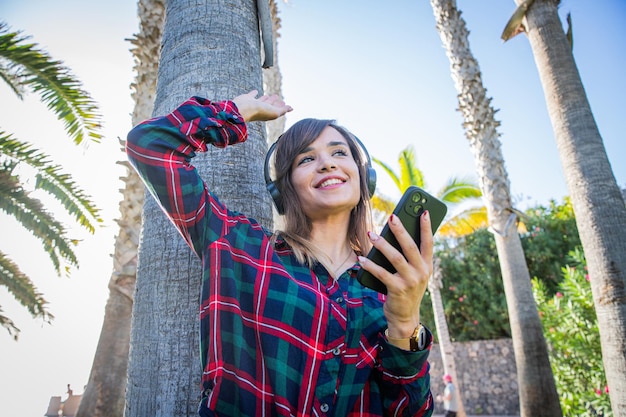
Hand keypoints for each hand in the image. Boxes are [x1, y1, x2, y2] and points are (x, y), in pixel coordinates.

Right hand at [232, 90, 291, 121]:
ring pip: (261, 101)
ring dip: (266, 98)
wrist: (243, 108)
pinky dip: (254, 93)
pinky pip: (252, 95)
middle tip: (277, 97)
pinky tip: (255, 91)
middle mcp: (261, 109)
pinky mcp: (247, 98)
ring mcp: (253, 104)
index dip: (281, 106)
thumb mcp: (274, 112)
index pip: (276, 109)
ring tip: (269, 95)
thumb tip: (291, 108)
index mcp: (268, 113)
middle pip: (269, 105)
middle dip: (274, 102)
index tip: (284, 103)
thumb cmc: (259, 112)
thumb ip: (282, 110)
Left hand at [358, 211, 433, 338]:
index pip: (429, 242)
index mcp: (427, 265)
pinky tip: (361, 259)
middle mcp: (422, 272)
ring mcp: (410, 281)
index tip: (425, 211)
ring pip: (395, 258)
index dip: (427, 227)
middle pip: (410, 246)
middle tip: (392, 217)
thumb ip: (409, 258)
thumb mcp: (413, 273)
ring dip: (382, 245)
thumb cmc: (406, 289)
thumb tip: (393, 236)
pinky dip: (370, 265)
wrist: (405, 316)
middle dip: (400, 230)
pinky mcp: (398, 289)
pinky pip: (382, 273)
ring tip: (371, 234)